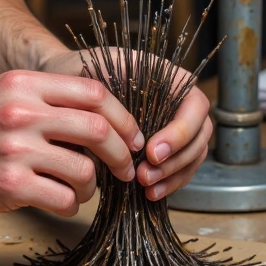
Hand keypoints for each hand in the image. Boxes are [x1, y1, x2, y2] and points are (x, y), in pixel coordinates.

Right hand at [0, 65, 143, 221]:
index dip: (123, 118)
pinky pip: (64, 199)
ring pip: (84, 170)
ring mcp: (15, 148)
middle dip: (121, 154)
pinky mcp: (8, 184)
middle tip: (124, 170)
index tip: (131, 137)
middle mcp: (21, 111)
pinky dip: (71, 206)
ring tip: (78, 190)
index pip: (94, 92)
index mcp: (23, 84)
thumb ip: (40, 99)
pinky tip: (59, 203)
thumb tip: (94, 117)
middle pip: (98, 129)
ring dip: (91, 186)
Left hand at [39, 46, 212, 202]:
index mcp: (170, 78)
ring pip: (193, 156)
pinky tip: (149, 193)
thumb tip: (135, 133)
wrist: (65, 81)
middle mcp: (178, 101)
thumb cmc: (82, 72)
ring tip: (145, 187)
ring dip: (173, 175)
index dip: (180, 131)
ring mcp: (174, 126)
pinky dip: (168, 182)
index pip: (196, 105)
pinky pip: (179, 168)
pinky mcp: (163, 147)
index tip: (151, 150)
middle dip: (176, 160)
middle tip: (145, 175)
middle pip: (200, 135)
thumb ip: (121, 96)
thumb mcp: (100, 73)